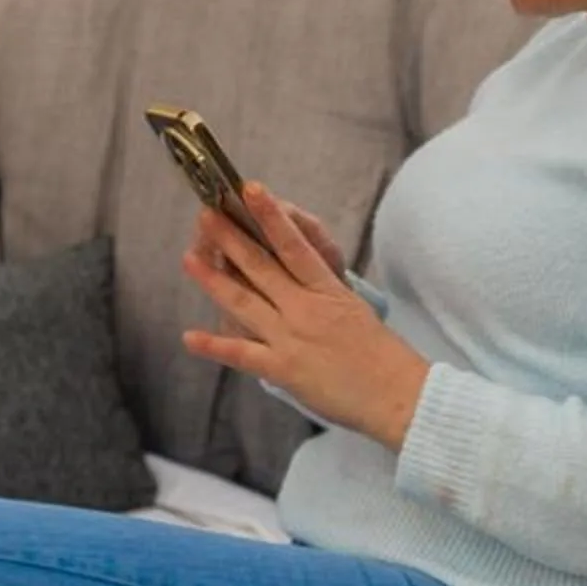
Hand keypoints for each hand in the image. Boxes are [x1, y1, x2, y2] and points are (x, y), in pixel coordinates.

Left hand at [182, 182, 430, 451]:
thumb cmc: (382, 353)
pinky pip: (242, 355)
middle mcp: (305, 309)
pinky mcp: (283, 370)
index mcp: (327, 290)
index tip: (250, 190)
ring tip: (189, 259)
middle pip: (261, 267)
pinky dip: (214, 347)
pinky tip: (189, 337)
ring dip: (214, 280)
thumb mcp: (353, 308)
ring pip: (244, 303)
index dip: (270, 216)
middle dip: (230, 239)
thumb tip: (295, 270)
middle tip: (206, 214)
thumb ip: (321, 290)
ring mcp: (291, 338)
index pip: (294, 244)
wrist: (397, 394)